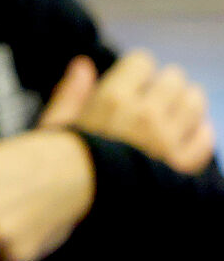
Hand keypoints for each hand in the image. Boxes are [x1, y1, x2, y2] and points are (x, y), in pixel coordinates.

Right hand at [44, 52, 215, 173]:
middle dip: (162, 85)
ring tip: (171, 114)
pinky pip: (204, 139)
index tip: (129, 83)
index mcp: (112, 99)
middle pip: (173, 79)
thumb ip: (72, 93)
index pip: (142, 62)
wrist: (69, 198)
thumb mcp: (55, 124)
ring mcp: (166, 140)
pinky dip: (199, 133)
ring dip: (184, 104)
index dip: (135, 70)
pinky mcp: (179, 165)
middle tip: (151, 99)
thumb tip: (83, 64)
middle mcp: (145, 115)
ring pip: (194, 102)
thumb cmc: (58, 163)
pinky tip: (186, 135)